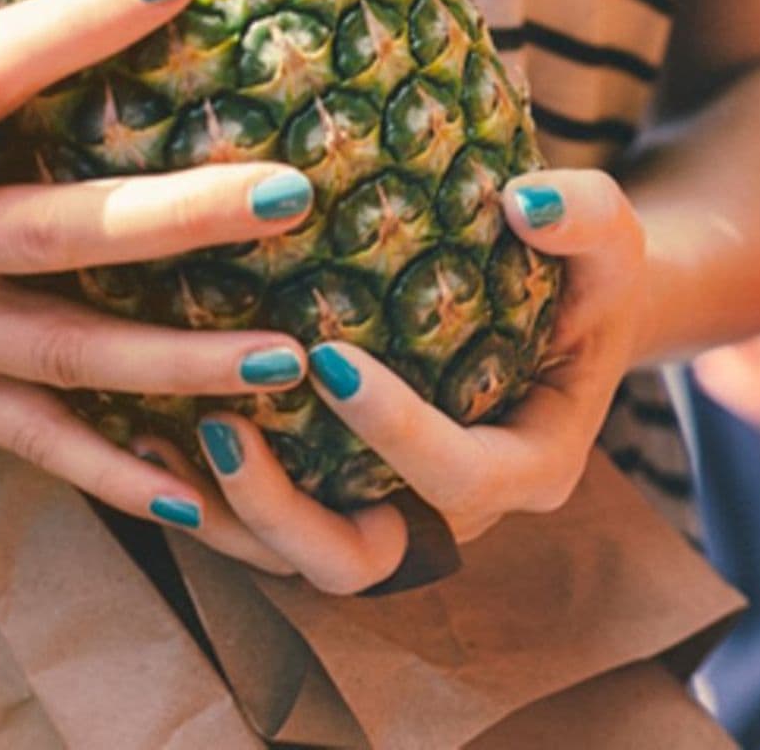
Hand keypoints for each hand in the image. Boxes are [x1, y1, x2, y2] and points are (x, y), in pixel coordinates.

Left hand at [155, 170, 648, 593]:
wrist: (564, 303)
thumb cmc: (586, 267)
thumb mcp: (612, 235)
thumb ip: (586, 214)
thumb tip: (525, 201)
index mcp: (532, 465)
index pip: (460, 477)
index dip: (393, 435)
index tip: (327, 361)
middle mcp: (456, 513)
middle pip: (361, 559)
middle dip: (282, 510)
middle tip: (224, 424)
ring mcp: (397, 512)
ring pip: (296, 557)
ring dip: (227, 513)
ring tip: (162, 430)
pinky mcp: (346, 494)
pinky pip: (269, 521)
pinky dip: (210, 491)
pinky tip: (147, 422)